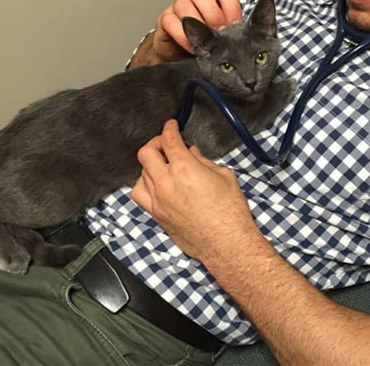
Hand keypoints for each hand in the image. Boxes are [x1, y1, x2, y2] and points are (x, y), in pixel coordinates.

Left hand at [130, 119, 260, 260]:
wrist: (227, 243)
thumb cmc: (230, 213)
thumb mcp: (224, 176)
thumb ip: (204, 162)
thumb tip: (193, 154)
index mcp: (185, 169)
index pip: (168, 140)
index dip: (169, 128)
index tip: (171, 126)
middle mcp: (166, 183)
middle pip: (146, 153)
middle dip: (156, 143)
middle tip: (166, 144)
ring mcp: (158, 201)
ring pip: (140, 173)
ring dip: (150, 164)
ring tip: (162, 165)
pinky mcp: (157, 215)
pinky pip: (139, 194)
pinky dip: (143, 184)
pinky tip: (154, 184)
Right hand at [154, 0, 242, 61]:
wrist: (184, 56)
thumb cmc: (209, 43)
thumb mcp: (227, 35)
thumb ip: (237, 29)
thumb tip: (257, 30)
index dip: (231, 6)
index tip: (236, 24)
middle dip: (212, 14)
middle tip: (219, 32)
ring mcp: (178, 5)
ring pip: (183, 4)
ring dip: (196, 24)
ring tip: (204, 41)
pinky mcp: (165, 19)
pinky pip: (170, 20)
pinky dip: (181, 34)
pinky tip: (190, 45)